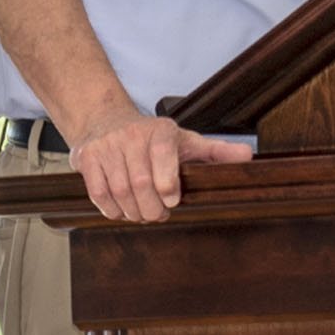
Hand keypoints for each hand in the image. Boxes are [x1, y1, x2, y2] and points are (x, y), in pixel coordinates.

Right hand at [68, 104, 254, 222]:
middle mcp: (131, 134)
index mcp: (160, 130)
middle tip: (158, 214)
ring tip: (142, 212)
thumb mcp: (187, 140)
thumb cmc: (152, 138)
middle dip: (151, 207)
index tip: (172, 200)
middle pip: (140, 181)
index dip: (167, 183)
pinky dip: (111, 209)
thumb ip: (216, 152)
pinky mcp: (86, 158)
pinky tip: (121, 210)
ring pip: (119, 190)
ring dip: (133, 211)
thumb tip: (248, 158)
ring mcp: (106, 146)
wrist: (106, 120)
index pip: (163, 154)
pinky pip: (98, 193)